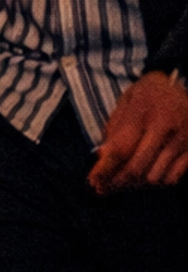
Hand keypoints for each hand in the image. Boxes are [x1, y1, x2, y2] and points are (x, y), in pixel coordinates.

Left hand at [89, 71, 187, 193]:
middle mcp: (164, 126)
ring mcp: (182, 140)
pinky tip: (147, 175)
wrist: (184, 84)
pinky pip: (173, 178)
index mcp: (143, 110)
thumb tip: (102, 156)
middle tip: (105, 187)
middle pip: (137, 167)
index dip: (105, 168)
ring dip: (137, 184)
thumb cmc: (150, 93)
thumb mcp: (128, 99)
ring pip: (155, 177)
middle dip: (119, 182)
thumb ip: (115, 126)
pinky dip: (158, 181)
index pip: (121, 147)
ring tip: (125, 181)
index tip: (93, 181)